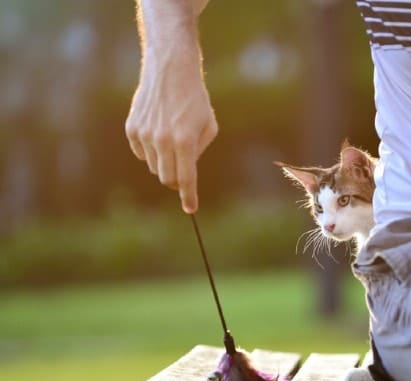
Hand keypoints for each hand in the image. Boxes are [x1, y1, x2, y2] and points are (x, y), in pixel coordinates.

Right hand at [125, 6, 216, 212]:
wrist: (170, 71)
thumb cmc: (195, 100)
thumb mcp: (208, 126)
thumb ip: (198, 152)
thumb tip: (186, 172)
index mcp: (185, 142)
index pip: (186, 179)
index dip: (189, 197)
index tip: (191, 209)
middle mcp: (163, 141)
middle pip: (167, 179)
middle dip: (177, 182)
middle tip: (183, 175)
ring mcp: (144, 135)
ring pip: (153, 166)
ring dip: (164, 162)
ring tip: (172, 140)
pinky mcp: (132, 129)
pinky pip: (141, 153)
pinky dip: (150, 150)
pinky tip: (158, 132)